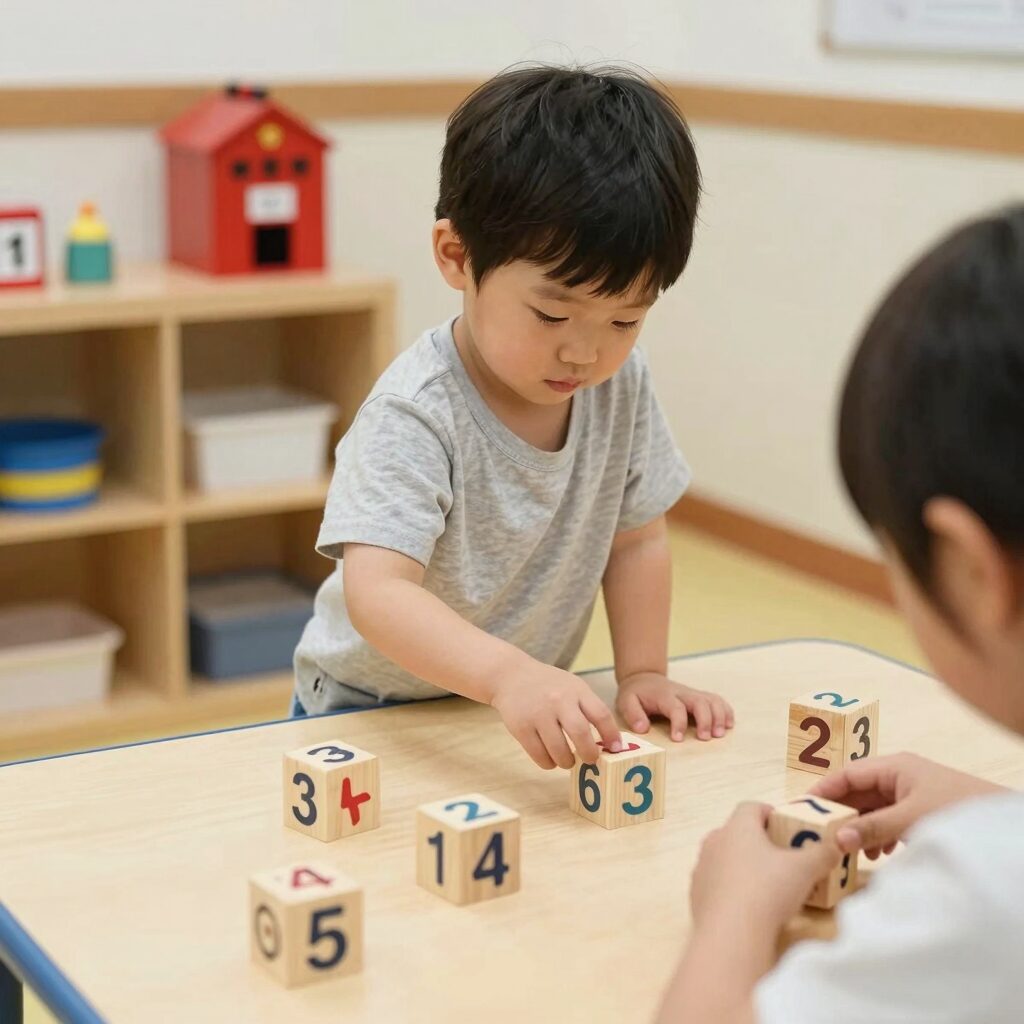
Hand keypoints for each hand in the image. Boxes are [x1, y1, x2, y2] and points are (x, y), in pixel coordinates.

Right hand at [490, 660, 622, 769]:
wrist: (511, 675)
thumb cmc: (548, 685)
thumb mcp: (572, 686)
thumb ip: (589, 708)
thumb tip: (609, 742)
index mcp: (576, 690)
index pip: (601, 714)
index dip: (611, 735)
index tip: (615, 749)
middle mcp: (558, 700)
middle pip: (580, 733)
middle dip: (589, 753)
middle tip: (590, 760)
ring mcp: (538, 714)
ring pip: (559, 750)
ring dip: (567, 762)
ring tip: (567, 760)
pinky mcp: (521, 727)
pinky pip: (540, 755)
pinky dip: (548, 763)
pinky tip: (550, 758)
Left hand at [616, 672, 733, 741]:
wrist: (644, 678)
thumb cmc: (636, 693)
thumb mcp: (626, 701)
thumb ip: (633, 714)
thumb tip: (643, 728)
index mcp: (664, 696)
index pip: (676, 707)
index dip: (679, 723)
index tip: (677, 740)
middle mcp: (681, 693)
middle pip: (700, 702)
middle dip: (706, 720)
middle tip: (705, 738)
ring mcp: (692, 694)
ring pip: (712, 700)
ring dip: (719, 716)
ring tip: (720, 734)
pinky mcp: (699, 696)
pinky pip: (717, 700)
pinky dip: (726, 711)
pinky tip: (729, 725)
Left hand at [691, 802, 839, 930]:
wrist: (730, 934)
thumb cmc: (768, 890)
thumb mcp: (805, 870)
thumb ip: (823, 854)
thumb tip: (836, 846)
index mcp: (738, 827)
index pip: (752, 807)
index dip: (771, 814)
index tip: (788, 828)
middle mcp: (715, 840)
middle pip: (738, 833)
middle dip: (760, 842)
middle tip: (784, 858)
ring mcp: (702, 867)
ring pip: (725, 858)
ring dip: (744, 866)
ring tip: (769, 886)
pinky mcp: (696, 894)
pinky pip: (717, 883)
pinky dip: (733, 889)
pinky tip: (750, 907)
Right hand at [811, 753, 1005, 857]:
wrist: (1000, 823)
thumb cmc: (955, 810)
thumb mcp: (909, 820)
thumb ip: (872, 828)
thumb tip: (836, 839)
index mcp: (894, 766)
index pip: (847, 773)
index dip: (824, 790)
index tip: (804, 808)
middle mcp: (899, 776)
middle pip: (859, 792)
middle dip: (842, 814)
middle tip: (822, 834)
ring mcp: (911, 793)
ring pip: (874, 808)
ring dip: (861, 828)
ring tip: (851, 851)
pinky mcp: (922, 810)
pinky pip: (890, 819)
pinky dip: (880, 835)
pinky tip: (880, 853)